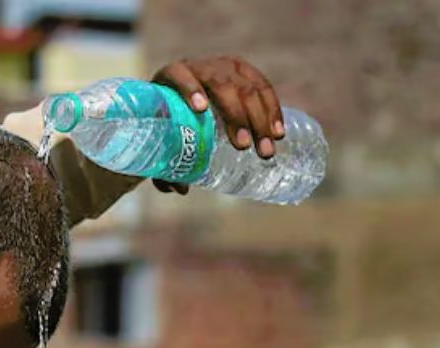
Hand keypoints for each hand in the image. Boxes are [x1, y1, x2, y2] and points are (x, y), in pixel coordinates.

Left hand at [150, 55, 285, 194]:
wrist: (180, 92)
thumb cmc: (167, 122)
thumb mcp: (160, 137)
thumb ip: (163, 165)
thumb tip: (181, 188)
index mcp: (171, 76)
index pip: (180, 78)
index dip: (190, 90)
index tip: (200, 110)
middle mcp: (199, 67)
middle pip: (221, 86)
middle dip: (236, 116)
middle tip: (243, 146)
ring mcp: (224, 66)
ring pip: (247, 88)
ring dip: (260, 119)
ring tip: (265, 148)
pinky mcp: (244, 71)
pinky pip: (263, 87)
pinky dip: (273, 110)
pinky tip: (278, 132)